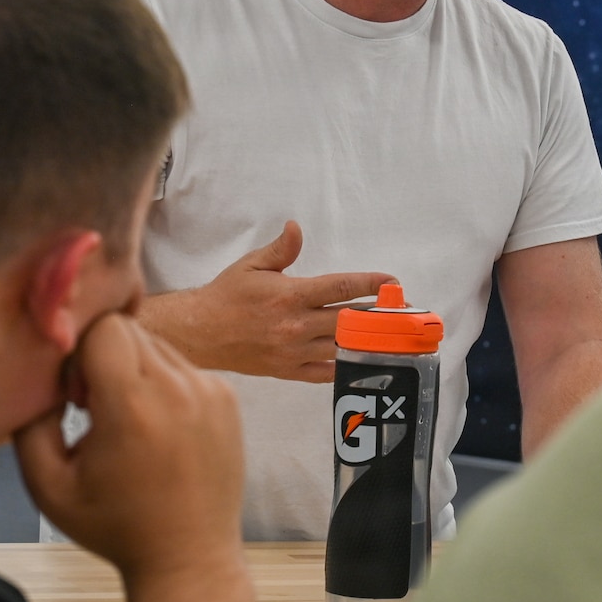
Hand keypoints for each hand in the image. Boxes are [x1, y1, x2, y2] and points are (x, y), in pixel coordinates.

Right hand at [14, 314, 243, 580]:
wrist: (188, 558)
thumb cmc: (114, 526)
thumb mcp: (46, 485)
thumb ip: (29, 422)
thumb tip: (37, 374)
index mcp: (133, 405)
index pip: (103, 325)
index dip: (80, 353)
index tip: (78, 398)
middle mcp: (178, 389)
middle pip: (130, 329)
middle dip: (104, 358)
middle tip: (97, 410)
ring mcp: (211, 390)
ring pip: (159, 345)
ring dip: (136, 371)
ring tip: (130, 424)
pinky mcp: (228, 397)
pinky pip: (184, 366)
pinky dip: (164, 385)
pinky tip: (157, 430)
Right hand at [142, 221, 390, 382]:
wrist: (200, 334)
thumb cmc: (227, 296)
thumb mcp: (251, 265)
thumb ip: (280, 250)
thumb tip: (296, 228)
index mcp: (290, 295)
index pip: (341, 288)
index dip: (371, 283)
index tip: (391, 281)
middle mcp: (295, 325)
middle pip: (349, 319)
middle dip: (378, 313)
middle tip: (401, 310)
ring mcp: (293, 352)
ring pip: (342, 347)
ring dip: (368, 340)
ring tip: (390, 334)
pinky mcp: (288, 371)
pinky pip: (325, 373)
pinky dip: (346, 366)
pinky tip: (363, 358)